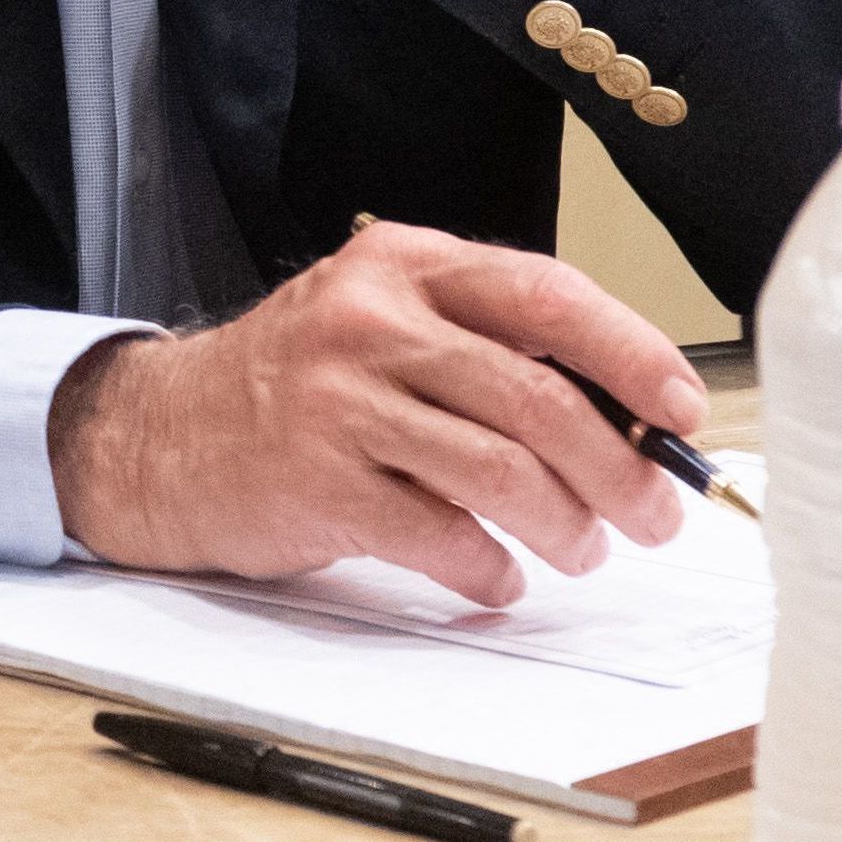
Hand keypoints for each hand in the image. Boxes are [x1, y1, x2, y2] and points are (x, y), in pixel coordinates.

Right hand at [46, 220, 703, 604]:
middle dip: (620, 470)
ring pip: (501, 471)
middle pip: (537, 397)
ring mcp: (336, 401)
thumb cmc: (297, 386)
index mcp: (400, 266)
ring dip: (565, 527)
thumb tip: (631, 421)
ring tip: (578, 549)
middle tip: (652, 514)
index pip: (547, 297)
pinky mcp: (315, 481)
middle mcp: (367, 321)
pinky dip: (488, 570)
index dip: (634, 357)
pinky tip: (494, 575)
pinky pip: (440, 535)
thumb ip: (487, 349)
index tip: (683, 413)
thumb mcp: (382, 325)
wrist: (157, 433)